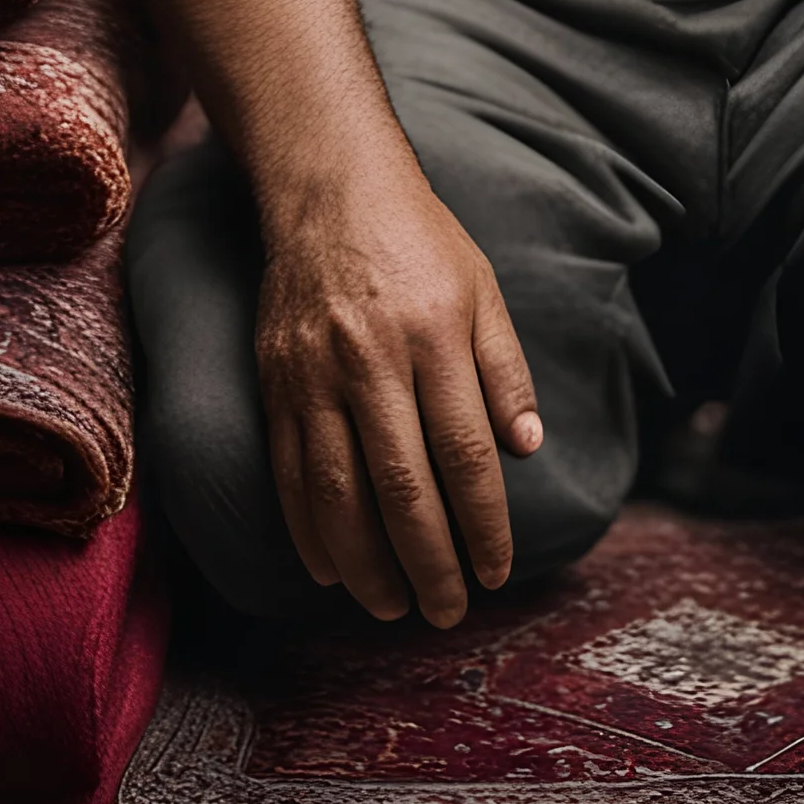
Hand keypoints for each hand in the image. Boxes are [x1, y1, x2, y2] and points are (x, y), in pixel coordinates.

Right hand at [255, 151, 541, 624]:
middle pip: (402, 488)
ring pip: (338, 494)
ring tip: (393, 607)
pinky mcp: (276, 383)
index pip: (465, 455)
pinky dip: (308, 532)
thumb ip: (504, 371)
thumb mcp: (481, 290)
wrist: (331, 191)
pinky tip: (332, 570)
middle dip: (430, 563)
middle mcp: (372, 362)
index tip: (498, 571)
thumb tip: (527, 449)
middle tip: (448, 613)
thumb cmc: (420, 241)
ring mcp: (315, 376)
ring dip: (367, 564)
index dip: (483, 524)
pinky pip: (289, 474)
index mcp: (435, 338)